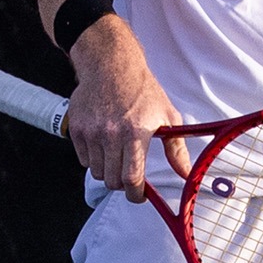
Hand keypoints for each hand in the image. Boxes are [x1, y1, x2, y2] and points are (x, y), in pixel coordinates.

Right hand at [63, 16, 189, 201]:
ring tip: (117, 152)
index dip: (136, 194)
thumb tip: (185, 174)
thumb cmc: (142, 90)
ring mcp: (90, 132)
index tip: (140, 196)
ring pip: (97, 172)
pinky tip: (103, 142)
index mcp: (136, 132)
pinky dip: (94, 158)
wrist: (111, 65)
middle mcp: (111, 134)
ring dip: (108, 170)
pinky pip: (84, 159)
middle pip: (112, 180)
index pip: (132, 178)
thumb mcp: (167, 115)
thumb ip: (176, 149)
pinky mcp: (76, 129)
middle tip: (130, 173)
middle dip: (123, 184)